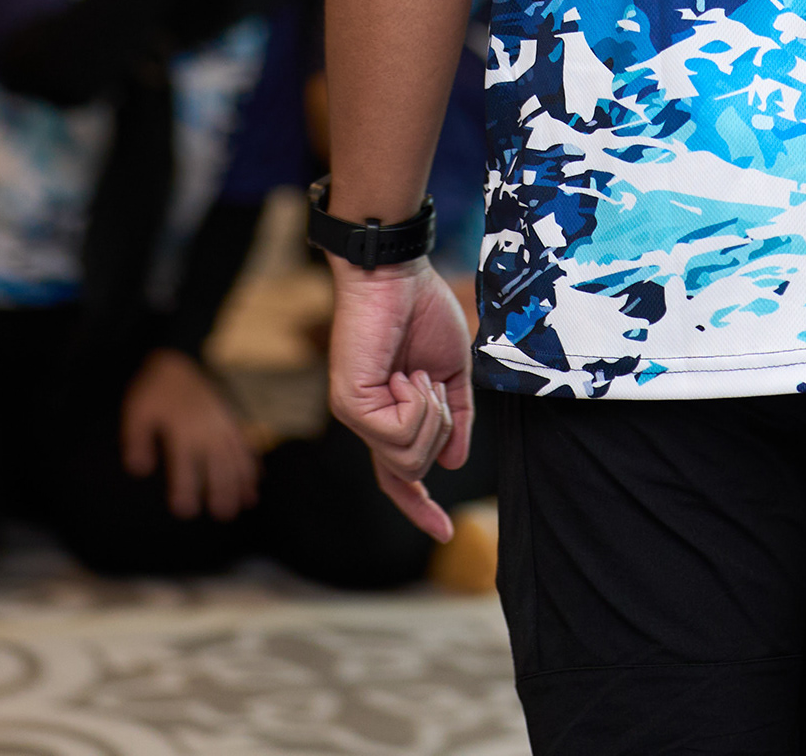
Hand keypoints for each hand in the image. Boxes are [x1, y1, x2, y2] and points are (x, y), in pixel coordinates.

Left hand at [122, 348, 261, 521]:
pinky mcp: (232, 417)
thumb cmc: (154, 388)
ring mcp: (224, 424)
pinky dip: (253, 462)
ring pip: (237, 458)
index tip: (185, 511)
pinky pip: (246, 443)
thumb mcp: (137, 412)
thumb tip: (138, 470)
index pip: (185, 468)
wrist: (179, 355)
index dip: (185, 491)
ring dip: (242, 482)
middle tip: (224, 516)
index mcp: (183, 432)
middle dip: (222, 493)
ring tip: (245, 504)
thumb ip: (137, 441)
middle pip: (218, 467)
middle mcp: (207, 431)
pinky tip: (257, 479)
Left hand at [324, 257, 472, 541]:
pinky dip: (417, 405)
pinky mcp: (349, 405)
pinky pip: (399, 435)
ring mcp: (355, 416)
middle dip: (439, 431)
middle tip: (431, 382)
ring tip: (414, 372)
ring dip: (430, 414)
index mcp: (388, 415)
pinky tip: (404, 373)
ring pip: (408, 459)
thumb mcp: (452, 371)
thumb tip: (451, 464)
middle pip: (411, 471)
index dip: (419, 507)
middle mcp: (367, 422)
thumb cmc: (421, 310)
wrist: (397, 274)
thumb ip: (455, 419)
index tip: (444, 532)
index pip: (398, 476)